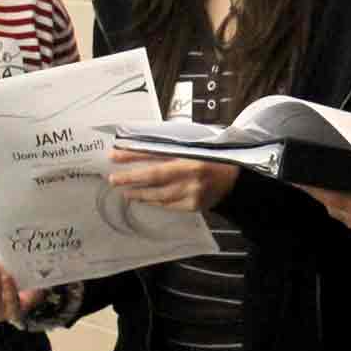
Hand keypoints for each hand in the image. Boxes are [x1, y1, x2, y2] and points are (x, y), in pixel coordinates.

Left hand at [107, 151, 238, 210]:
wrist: (237, 178)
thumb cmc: (215, 157)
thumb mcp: (196, 144)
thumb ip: (173, 145)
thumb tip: (142, 145)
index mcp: (192, 153)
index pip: (155, 153)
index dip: (134, 154)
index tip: (115, 154)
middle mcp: (191, 174)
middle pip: (153, 176)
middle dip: (130, 177)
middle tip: (113, 178)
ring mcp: (192, 191)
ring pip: (158, 194)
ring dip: (139, 192)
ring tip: (125, 190)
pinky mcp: (194, 206)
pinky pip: (167, 204)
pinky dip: (154, 201)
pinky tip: (145, 198)